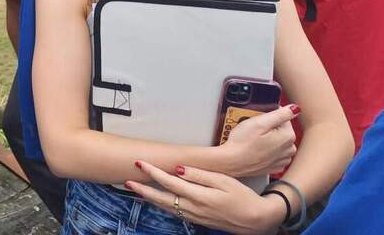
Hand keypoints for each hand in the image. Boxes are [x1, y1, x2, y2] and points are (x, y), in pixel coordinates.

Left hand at [127, 161, 285, 234]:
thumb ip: (199, 175)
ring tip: (134, 189)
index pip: (169, 182)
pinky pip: (174, 212)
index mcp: (199, 196)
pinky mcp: (197, 220)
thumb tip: (178, 168)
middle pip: (161, 199)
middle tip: (126, 181)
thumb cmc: (242, 197)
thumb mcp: (224, 181)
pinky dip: (161, 205)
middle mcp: (193, 209)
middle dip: (142, 189)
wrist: (256, 220)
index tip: (140, 162)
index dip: (153, 172)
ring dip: (149, 198)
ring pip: (165, 207)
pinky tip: (155, 199)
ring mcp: (194, 217)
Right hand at [220, 104, 298, 176]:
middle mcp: (289, 150)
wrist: (231, 162)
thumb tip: (295, 109)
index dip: (269, 115)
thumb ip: (280, 114)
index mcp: (288, 137)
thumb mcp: (259, 122)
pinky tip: (256, 148)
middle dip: (269, 127)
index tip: (258, 118)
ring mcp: (282, 160)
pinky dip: (267, 149)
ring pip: (279, 141)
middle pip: (282, 129)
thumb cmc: (242, 143)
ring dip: (269, 138)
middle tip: (253, 128)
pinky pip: (275, 153)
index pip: (284, 117)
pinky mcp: (275, 167)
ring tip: (253, 139)